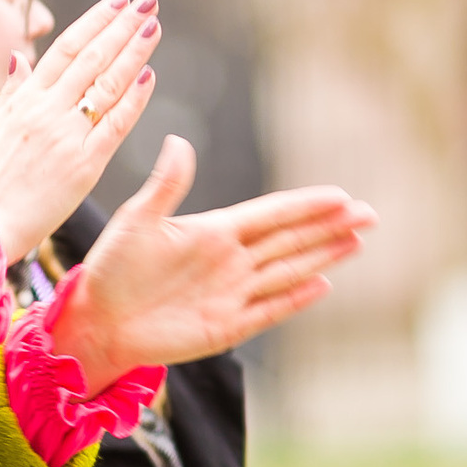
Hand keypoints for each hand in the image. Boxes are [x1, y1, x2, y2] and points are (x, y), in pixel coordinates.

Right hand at [0, 0, 161, 257]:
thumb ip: (9, 92)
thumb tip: (20, 57)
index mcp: (24, 100)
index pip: (65, 49)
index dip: (94, 22)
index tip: (116, 2)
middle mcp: (47, 111)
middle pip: (92, 58)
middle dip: (121, 26)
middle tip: (147, 3)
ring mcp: (67, 136)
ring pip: (107, 84)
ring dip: (134, 52)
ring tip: (153, 26)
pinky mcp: (84, 164)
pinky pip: (115, 125)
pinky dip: (134, 100)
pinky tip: (149, 76)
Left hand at [51, 135, 377, 383]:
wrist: (96, 319)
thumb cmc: (111, 266)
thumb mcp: (136, 220)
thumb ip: (165, 185)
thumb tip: (179, 140)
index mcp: (213, 231)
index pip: (271, 214)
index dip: (305, 205)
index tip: (341, 194)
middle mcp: (230, 260)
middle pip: (291, 240)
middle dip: (330, 226)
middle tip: (370, 213)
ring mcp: (232, 293)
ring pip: (289, 271)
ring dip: (323, 256)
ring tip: (358, 241)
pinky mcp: (227, 325)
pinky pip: (270, 308)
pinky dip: (296, 298)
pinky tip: (324, 284)